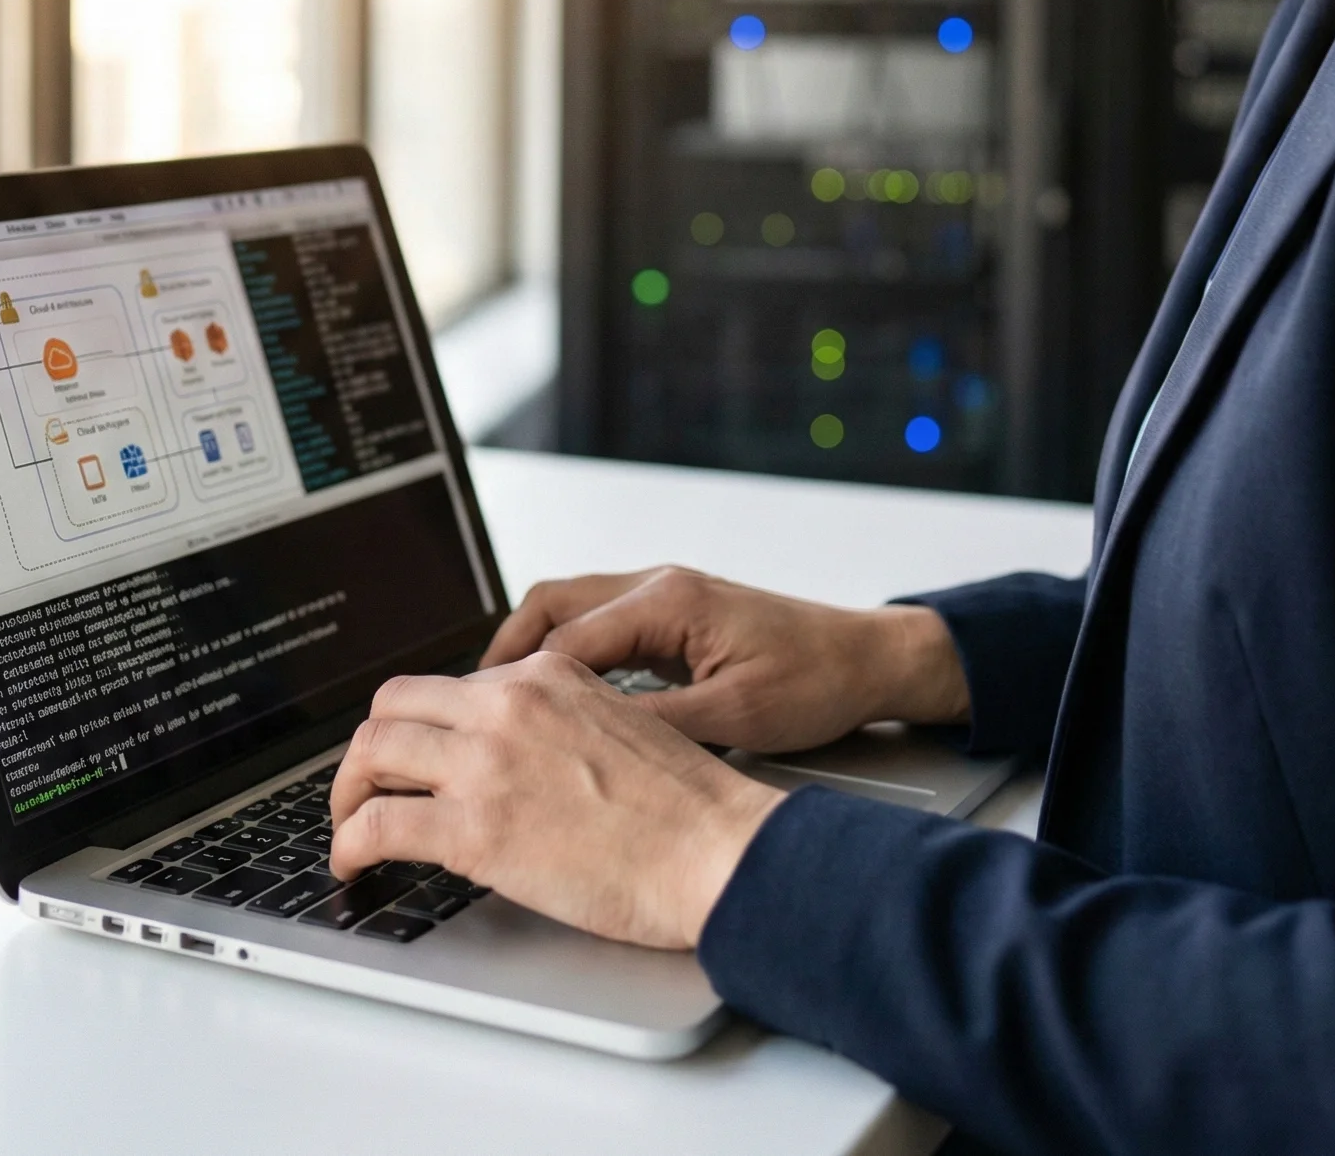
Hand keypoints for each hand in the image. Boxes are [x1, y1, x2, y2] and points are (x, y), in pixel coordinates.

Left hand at [328, 655, 780, 948]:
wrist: (714, 849)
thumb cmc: (686, 808)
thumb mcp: (619, 725)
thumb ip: (560, 723)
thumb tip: (520, 757)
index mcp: (547, 675)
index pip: (452, 685)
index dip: (421, 727)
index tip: (413, 760)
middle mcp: (508, 705)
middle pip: (394, 705)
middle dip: (368, 751)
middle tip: (365, 790)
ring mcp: (487, 763)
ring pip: (371, 754)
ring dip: (346, 794)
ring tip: (348, 829)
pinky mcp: (474, 829)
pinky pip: (377, 826)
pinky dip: (349, 845)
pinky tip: (353, 865)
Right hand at [481, 567, 968, 753]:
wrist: (870, 659)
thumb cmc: (817, 680)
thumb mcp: (737, 715)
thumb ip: (659, 727)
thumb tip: (588, 747)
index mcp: (667, 602)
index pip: (564, 639)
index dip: (514, 685)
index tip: (476, 724)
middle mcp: (657, 587)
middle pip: (550, 607)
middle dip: (501, 656)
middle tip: (463, 708)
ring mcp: (664, 598)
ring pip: (569, 611)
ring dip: (529, 653)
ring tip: (493, 706)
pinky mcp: (674, 618)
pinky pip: (598, 627)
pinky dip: (564, 657)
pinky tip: (552, 700)